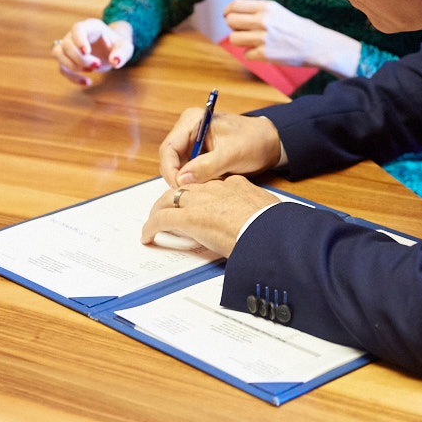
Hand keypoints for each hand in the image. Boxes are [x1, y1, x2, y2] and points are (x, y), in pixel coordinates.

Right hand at [52, 18, 133, 84]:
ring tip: (91, 70)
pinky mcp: (67, 58)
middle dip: (81, 58)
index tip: (86, 52)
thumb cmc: (117, 45)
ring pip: (58, 53)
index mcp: (90, 26)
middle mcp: (75, 34)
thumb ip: (121, 53)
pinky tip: (88, 82)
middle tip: (97, 65)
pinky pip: (62, 68)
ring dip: (72, 65)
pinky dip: (72, 77)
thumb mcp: (125, 48)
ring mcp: (68, 46)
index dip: (79, 40)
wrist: (111, 49)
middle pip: (67, 44)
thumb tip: (115, 62)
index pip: (78, 29)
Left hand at [141, 176, 278, 256]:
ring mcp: (200, 202)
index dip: (203, 196)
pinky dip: (151, 227)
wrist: (268, 232)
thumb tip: (266, 221)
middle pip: (187, 188)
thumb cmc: (273, 226)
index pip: (212, 186)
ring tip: (154, 221)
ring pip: (169, 199)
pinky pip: (162, 220)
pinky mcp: (188, 218)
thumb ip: (261, 212)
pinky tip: (147, 236)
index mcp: (235, 185)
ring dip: (159, 210)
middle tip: (170, 209)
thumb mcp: (269, 212)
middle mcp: (214, 189)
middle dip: (175, 198)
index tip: (202, 205)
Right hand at [159, 109, 281, 186]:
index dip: (170, 170)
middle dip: (180, 177)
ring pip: (180, 168)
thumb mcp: (232, 154)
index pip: (169, 148)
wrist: (270, 142)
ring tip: (207, 186)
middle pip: (171, 159)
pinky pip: (190, 171)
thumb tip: (182, 179)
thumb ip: (207, 166)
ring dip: (190, 180)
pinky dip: (198, 180)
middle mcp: (188, 130)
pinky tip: (211, 184)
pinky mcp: (199, 154)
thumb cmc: (254, 141)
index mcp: (192, 121)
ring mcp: (193, 143)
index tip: (179, 187)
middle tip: (192, 193)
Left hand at [224, 0, 360, 76]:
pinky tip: (263, 52)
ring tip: (252, 42)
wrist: (317, 46)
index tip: (227, 16)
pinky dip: (252, 54)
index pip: (236, 5)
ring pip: (234, 39)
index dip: (228, 11)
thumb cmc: (299, 29)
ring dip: (240, 42)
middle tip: (241, 31)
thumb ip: (259, 12)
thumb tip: (235, 16)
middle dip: (232, 27)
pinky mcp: (266, 54)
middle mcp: (264, 20)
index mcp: (267, 6)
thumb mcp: (279, 12)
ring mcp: (264, 38)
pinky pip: (246, 54)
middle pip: (231, 21)